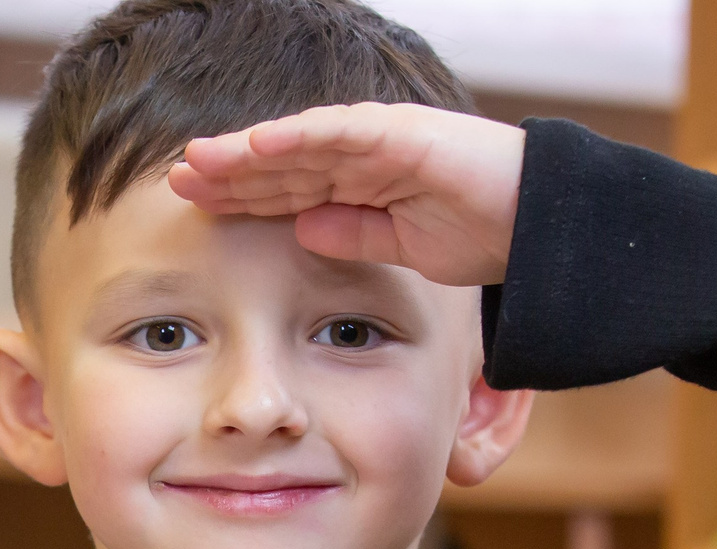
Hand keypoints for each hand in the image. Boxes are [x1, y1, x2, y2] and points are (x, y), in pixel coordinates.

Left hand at [169, 103, 525, 284]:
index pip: (287, 187)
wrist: (541, 228)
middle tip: (174, 177)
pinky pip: (340, 132)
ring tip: (200, 159)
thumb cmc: (482, 233)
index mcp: (361, 183)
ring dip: (248, 151)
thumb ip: (351, 234)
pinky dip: (298, 137)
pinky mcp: (402, 133)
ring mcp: (380, 139)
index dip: (240, 195)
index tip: (195, 205)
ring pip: (299, 143)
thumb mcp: (400, 248)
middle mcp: (364, 153)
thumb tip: (301, 228)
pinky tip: (257, 145)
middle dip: (228, 171)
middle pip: (282, 162)